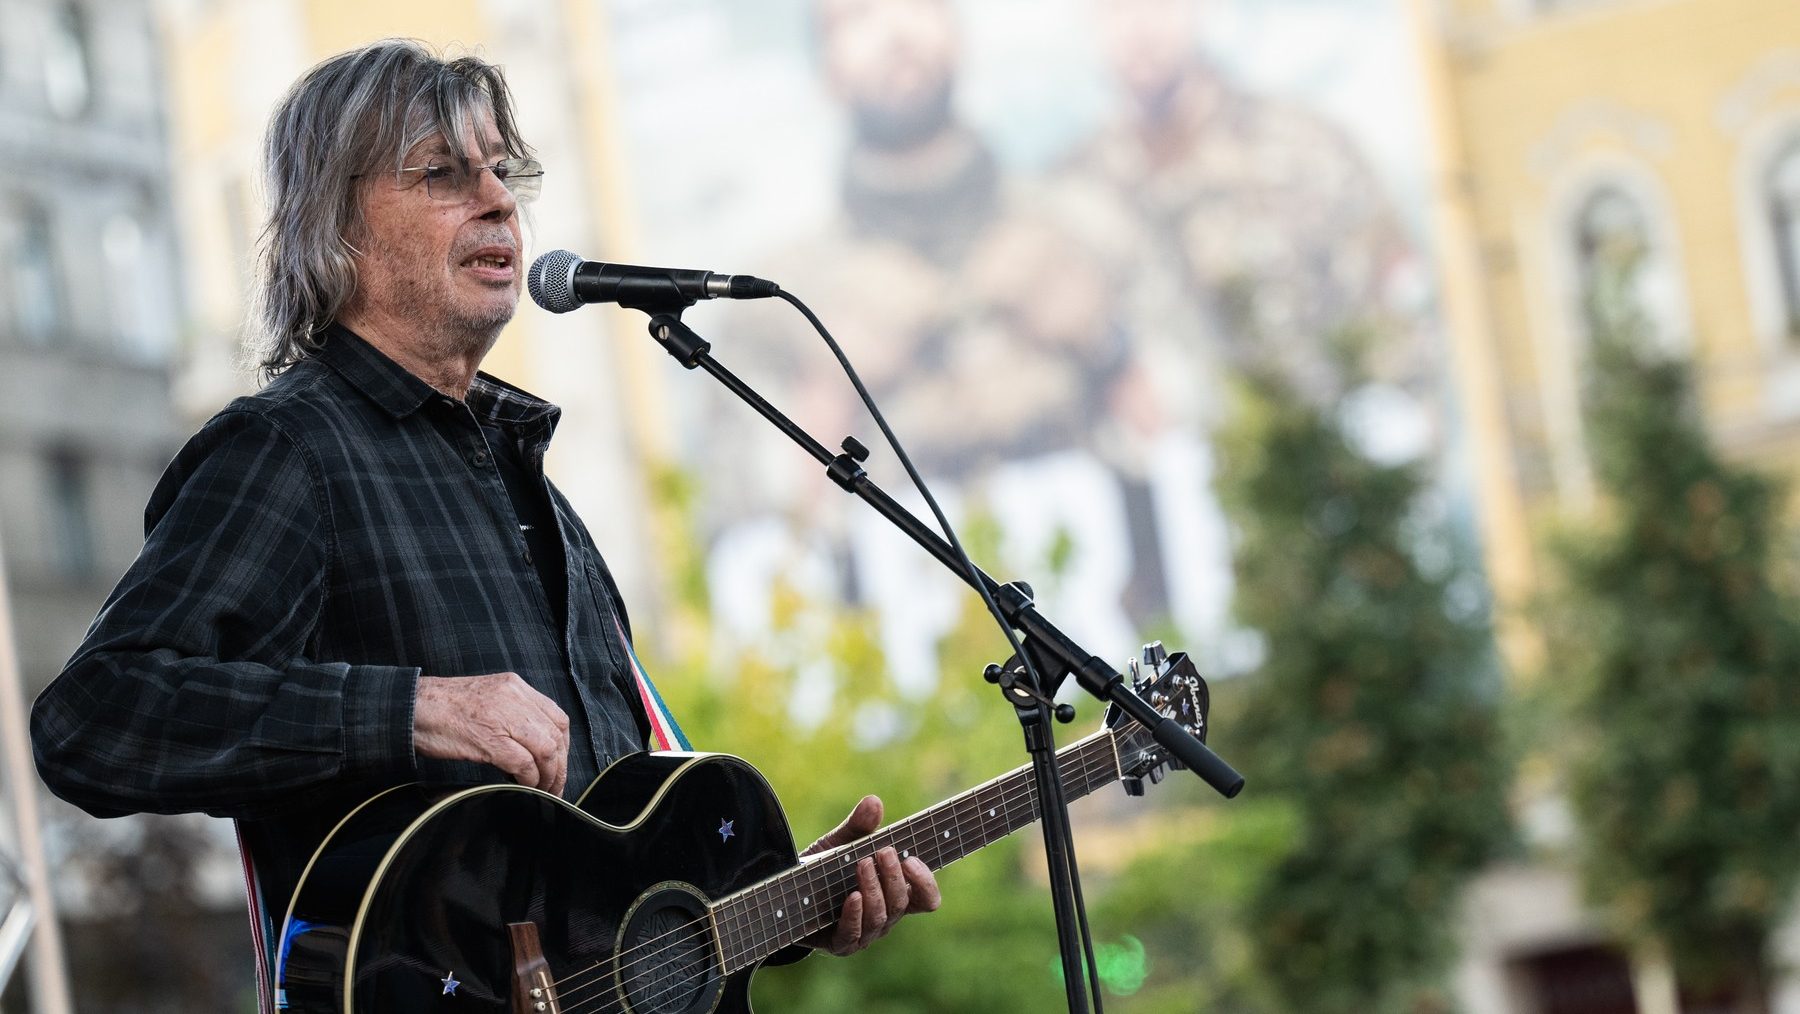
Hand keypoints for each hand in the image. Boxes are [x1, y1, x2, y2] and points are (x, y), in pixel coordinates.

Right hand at [413, 673, 569, 794]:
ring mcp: (502, 717)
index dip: (563, 745)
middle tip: (556, 785)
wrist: (410, 707)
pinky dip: (529, 779)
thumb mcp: (486, 699)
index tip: (559, 764)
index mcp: (515, 686)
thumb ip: (512, 713)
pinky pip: (523, 763)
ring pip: (546, 749)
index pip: (557, 716)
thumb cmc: (442, 708)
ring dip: (549, 776)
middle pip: (557, 735)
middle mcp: (514, 697)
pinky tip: (525, 787)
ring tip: (544, 791)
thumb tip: (531, 745)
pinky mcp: (489, 739)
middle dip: (561, 765)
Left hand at [798, 795, 941, 955]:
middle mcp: (884, 916)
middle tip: (883, 852)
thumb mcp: (840, 843)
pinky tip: (852, 896)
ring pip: (881, 919)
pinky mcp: (839, 943)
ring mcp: (863, 932)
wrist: (786, 894)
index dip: (925, 882)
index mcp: (893, 894)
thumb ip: (858, 826)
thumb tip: (874, 801)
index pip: (925, 898)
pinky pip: (854, 934)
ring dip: (875, 890)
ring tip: (862, 864)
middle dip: (894, 876)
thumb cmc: (822, 869)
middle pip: (902, 904)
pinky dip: (855, 915)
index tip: (912, 859)